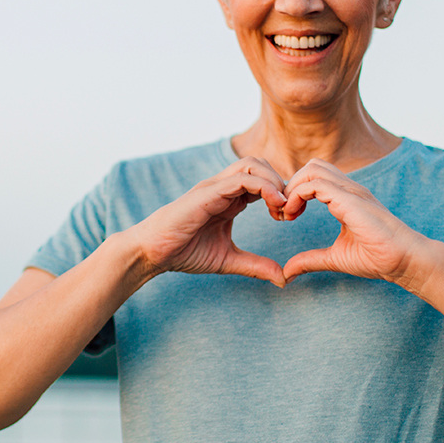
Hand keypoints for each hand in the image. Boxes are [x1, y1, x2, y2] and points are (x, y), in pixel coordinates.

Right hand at [126, 157, 288, 286]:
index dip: (281, 193)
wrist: (153, 252)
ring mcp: (215, 187)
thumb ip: (255, 266)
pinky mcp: (208, 192)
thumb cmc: (184, 252)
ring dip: (274, 180)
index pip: (262, 180)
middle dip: (281, 182)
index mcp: (229, 198)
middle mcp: (223, 187)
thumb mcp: (228, 260)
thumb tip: (283, 278)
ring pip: (252, 164)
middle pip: (260, 164)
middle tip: (289, 210)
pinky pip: (241, 178)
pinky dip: (264, 186)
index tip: (290, 217)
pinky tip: (274, 205)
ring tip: (282, 206)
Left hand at [280, 159, 429, 287]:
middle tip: (282, 212)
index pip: (314, 178)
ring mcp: (351, 191)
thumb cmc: (378, 258)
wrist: (404, 261)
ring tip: (287, 213)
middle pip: (311, 167)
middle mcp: (348, 189)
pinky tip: (293, 215)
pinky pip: (315, 184)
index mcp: (345, 198)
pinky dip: (297, 195)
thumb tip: (287, 273)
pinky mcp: (350, 199)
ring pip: (312, 169)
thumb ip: (310, 260)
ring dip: (292, 188)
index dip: (294, 193)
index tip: (285, 216)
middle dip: (290, 185)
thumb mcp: (335, 258)